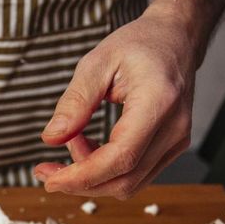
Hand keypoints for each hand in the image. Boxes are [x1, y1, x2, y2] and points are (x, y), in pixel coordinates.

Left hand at [33, 3, 199, 198]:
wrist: (176, 39)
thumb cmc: (140, 44)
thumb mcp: (97, 62)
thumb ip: (75, 102)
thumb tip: (51, 138)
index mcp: (159, 101)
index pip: (121, 157)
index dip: (82, 176)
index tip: (49, 179)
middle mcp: (175, 128)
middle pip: (124, 180)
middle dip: (80, 182)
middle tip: (47, 167)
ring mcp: (177, 141)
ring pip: (129, 184)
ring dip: (92, 176)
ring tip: (73, 141)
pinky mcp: (172, 148)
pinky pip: (136, 175)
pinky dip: (107, 170)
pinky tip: (91, 147)